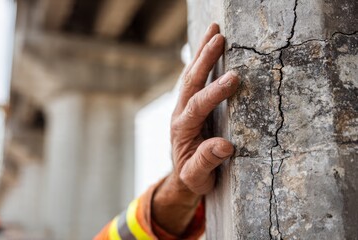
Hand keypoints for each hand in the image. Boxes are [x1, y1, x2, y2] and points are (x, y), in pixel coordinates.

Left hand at [152, 23, 239, 235]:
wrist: (183, 176)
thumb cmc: (192, 177)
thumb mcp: (198, 177)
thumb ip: (206, 162)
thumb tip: (225, 146)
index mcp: (182, 129)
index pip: (197, 106)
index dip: (214, 92)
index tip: (233, 78)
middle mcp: (180, 114)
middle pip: (190, 82)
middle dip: (204, 59)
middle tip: (219, 38)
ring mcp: (184, 107)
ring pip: (192, 76)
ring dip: (202, 53)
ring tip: (214, 30)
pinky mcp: (191, 105)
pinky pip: (195, 79)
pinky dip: (201, 61)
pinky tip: (208, 47)